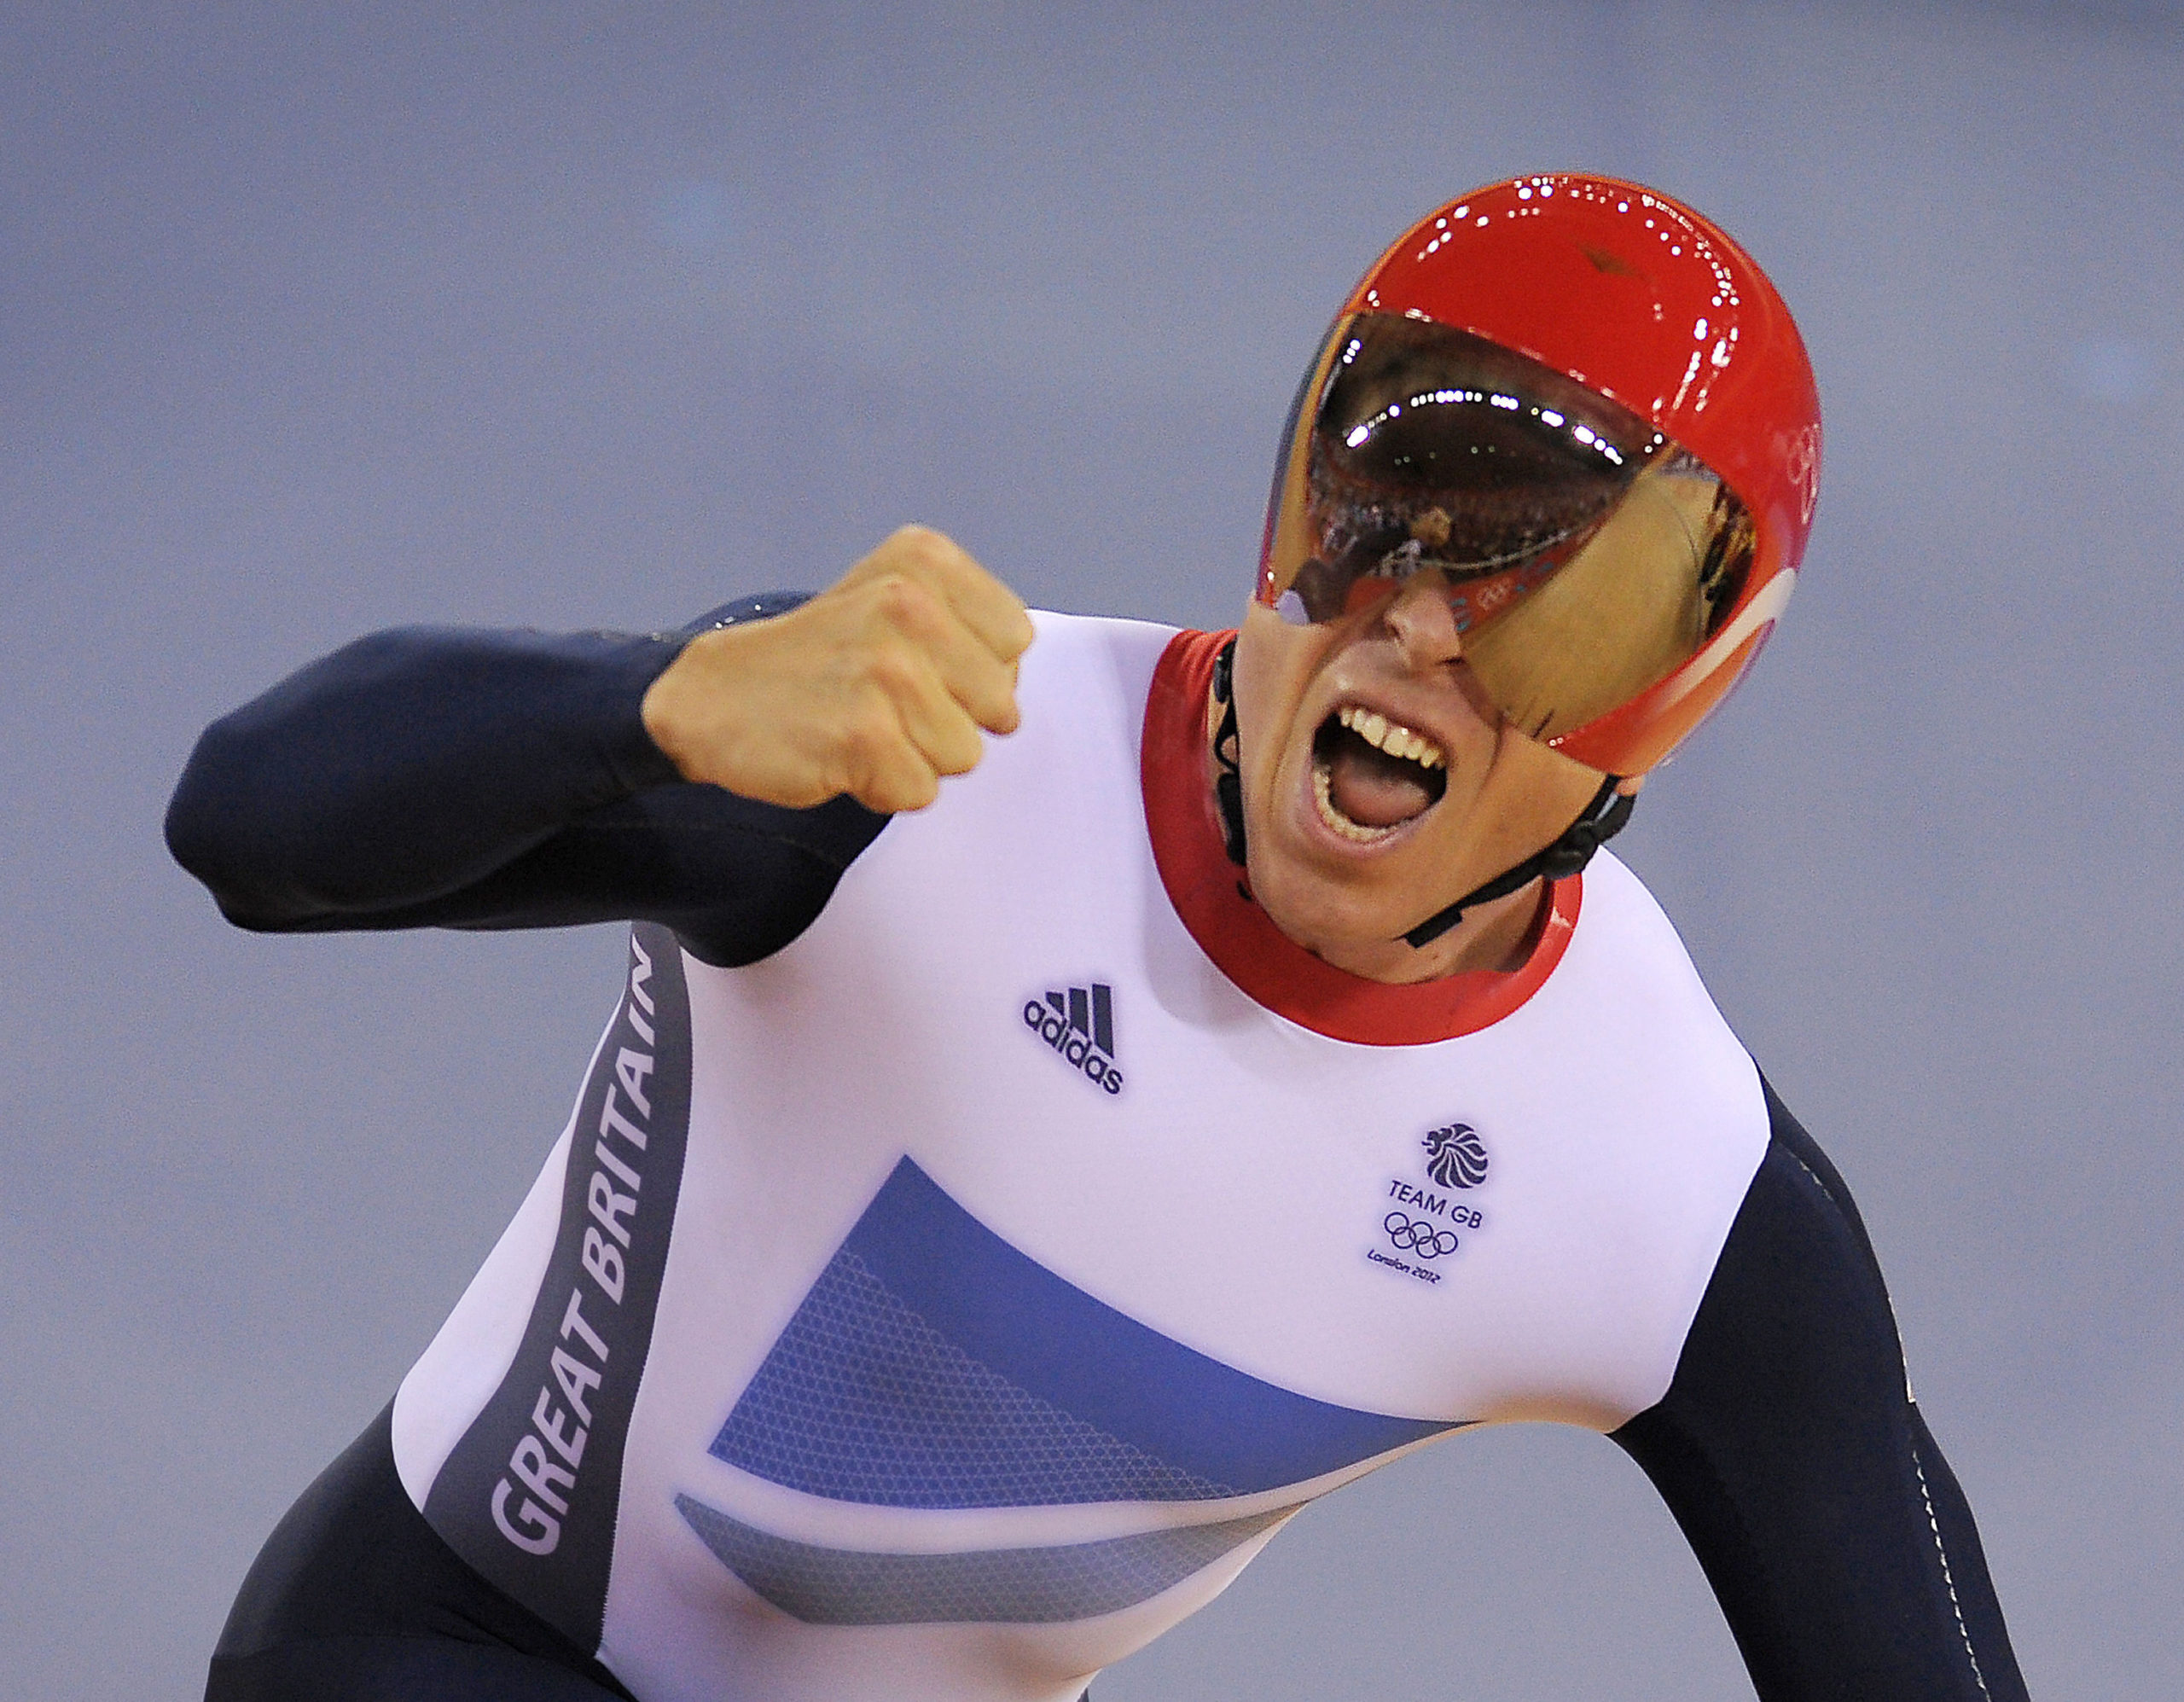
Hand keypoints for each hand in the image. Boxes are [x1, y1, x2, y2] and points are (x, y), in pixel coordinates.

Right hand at [640, 526, 1034, 812]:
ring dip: (915, 756)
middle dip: (951, 720)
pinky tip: (840, 754)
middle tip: (883, 703)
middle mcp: (909, 605)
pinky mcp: (864, 735)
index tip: (916, 664)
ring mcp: (887, 671)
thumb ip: (968, 627)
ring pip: (965, 755)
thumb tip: (1016, 687)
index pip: (1015, 643)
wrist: (711, 696)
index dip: (972, 672)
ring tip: (861, 726)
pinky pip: (921, 791)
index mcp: (924, 563)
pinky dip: (883, 788)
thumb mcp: (894, 601)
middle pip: (1000, 706)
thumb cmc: (819, 659)